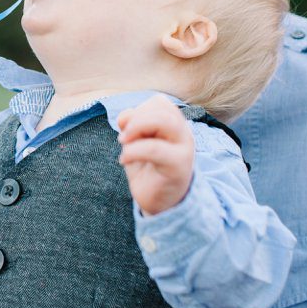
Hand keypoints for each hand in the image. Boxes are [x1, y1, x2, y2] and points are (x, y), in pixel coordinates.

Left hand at [117, 95, 193, 214]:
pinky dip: (133, 150)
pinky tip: (124, 160)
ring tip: (123, 143)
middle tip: (122, 137)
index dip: (138, 110)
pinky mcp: (179, 167)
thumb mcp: (135, 142)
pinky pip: (155, 149)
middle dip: (137, 118)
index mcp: (174, 125)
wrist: (159, 204)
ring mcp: (184, 149)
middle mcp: (183, 134)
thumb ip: (131, 124)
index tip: (125, 128)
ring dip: (137, 128)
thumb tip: (124, 118)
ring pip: (166, 121)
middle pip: (163, 109)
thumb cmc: (147, 169)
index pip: (159, 103)